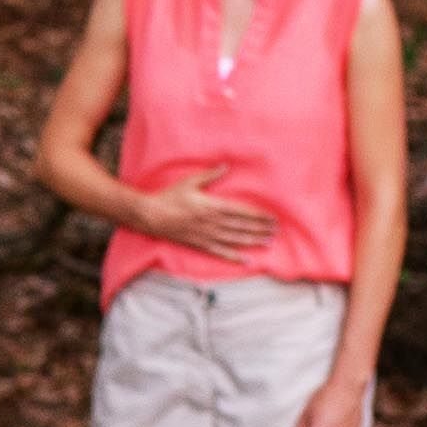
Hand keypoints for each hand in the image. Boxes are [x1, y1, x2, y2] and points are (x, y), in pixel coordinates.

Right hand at [131, 166, 273, 261]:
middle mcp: (211, 222)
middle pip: (242, 226)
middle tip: (276, 229)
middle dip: (260, 227)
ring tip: (267, 241)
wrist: (151, 215)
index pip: (241, 211)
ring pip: (234, 239)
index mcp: (211, 205)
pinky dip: (234, 257)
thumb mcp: (190, 182)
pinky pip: (220, 252)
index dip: (258, 214)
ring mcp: (206, 235)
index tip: (271, 216)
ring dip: (252, 240)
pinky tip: (246, 261)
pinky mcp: (199, 245)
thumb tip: (225, 166)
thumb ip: (210, 175)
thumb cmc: (169, 196)